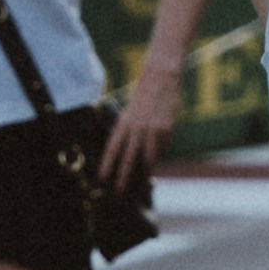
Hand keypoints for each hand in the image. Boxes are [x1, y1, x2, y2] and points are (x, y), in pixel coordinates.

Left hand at [99, 77, 179, 195]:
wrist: (160, 77)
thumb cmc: (142, 95)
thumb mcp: (129, 112)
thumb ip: (127, 130)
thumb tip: (128, 152)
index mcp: (123, 122)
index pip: (112, 148)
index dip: (106, 165)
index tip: (102, 178)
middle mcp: (137, 128)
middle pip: (128, 158)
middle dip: (123, 177)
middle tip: (119, 192)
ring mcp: (152, 129)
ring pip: (148, 157)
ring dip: (144, 170)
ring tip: (142, 180)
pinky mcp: (166, 129)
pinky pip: (161, 148)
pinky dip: (158, 154)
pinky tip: (156, 158)